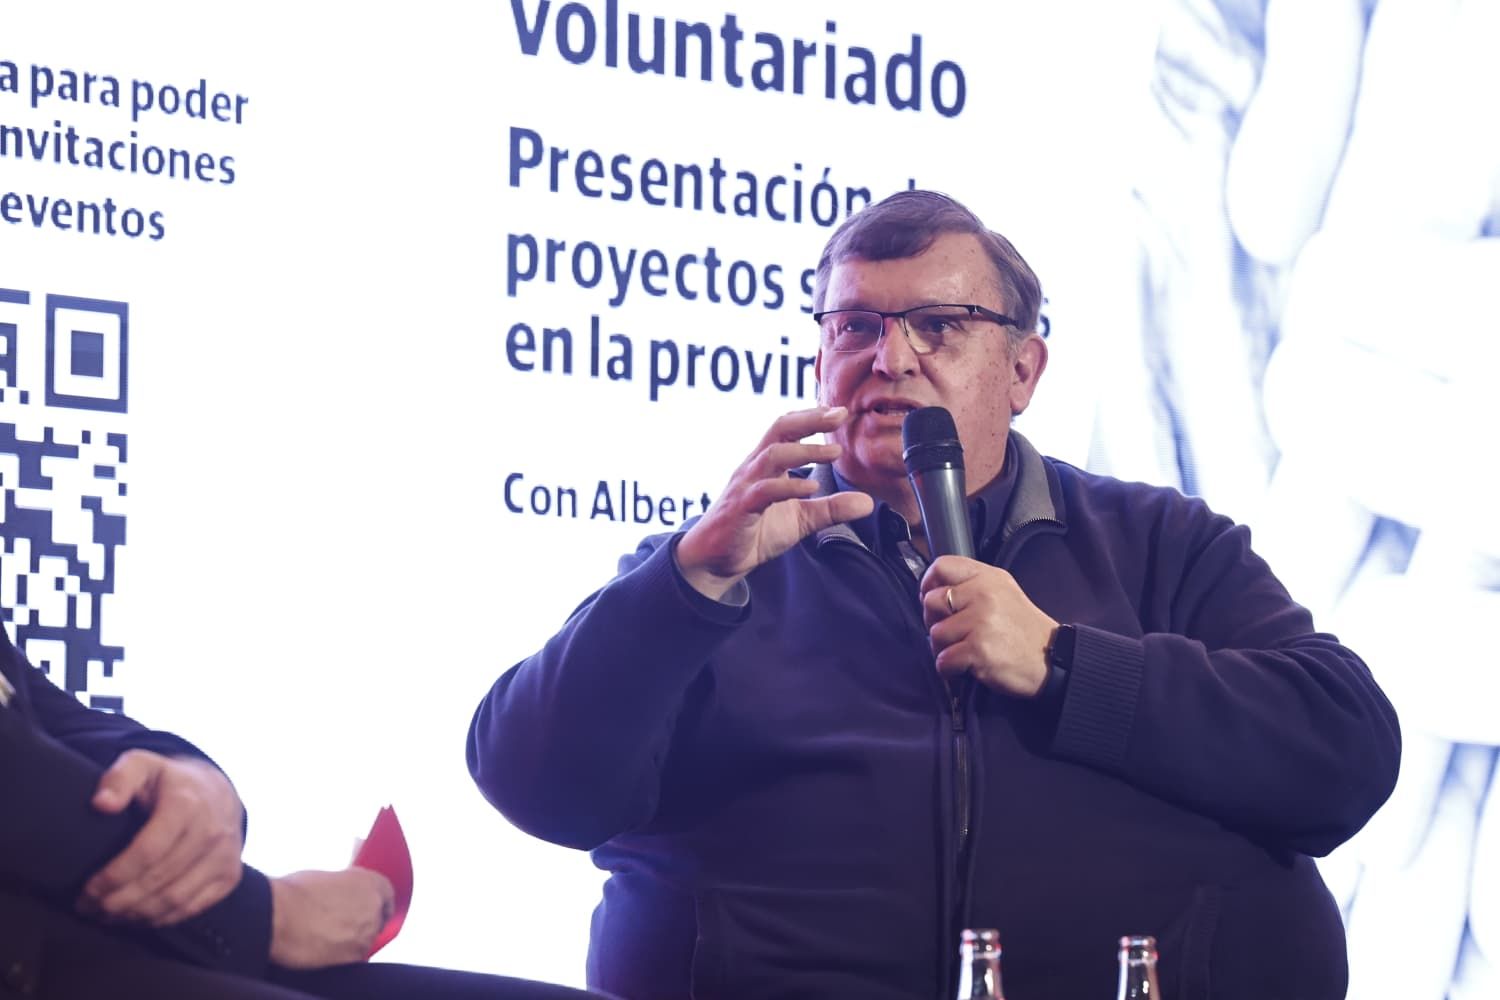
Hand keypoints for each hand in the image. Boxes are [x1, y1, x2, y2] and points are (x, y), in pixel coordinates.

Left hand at [80, 750, 245, 925]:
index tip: (87, 889)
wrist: (219, 791)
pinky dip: (161, 919)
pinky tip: (137, 916)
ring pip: (174, 899)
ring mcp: (225, 856)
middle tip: (89, 908)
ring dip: (135, 914)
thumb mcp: (142, 765)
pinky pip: (192, 908)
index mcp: (187, 805)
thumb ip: (118, 778)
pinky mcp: (229, 876)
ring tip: (108, 915)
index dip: (113, 876)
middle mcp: (212, 832)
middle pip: (158, 880)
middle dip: (117, 901)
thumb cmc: (170, 782)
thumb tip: (102, 804)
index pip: (147, 851)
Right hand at [268, 867, 395, 968]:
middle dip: (363, 922)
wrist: (279, 916)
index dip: (377, 902)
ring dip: (352, 940)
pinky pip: (353, 957)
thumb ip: (344, 887)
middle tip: (342, 924)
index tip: (370, 907)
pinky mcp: (353, 957)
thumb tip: (342, 894)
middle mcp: (374, 907)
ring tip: (326, 936)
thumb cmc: (295, 892)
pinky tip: (323, 948)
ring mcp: (366, 934)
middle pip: (377, 919)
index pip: (387, 894)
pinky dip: (342, 955)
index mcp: (370, 882)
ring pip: (365, 940)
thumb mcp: (327, 878)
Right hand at [675, 406, 873, 598]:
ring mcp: (746, 486)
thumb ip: (831, 508)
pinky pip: (765, 491)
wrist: (716, 561)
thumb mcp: (801, 518)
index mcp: (766, 464)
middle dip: (810, 419)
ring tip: (835, 452)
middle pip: (780, 429)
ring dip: (805, 451)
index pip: (787, 428)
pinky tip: (813, 487)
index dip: (812, 416)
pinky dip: (790, 487)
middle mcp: (754, 467)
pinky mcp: (741, 509)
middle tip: (840, 414)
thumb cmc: (755, 532)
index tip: (841, 410)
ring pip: (773, 455)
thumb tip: (868, 502)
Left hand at [920, 557, 1057, 696]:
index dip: (928, 584)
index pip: (941, 566)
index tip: (934, 601)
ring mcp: (980, 621)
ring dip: (944, 649)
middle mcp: (983, 594)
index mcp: (987, 577)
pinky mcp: (978, 649)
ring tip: (965, 652)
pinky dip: (950, 670)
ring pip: (935, 635)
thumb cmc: (1023, 631)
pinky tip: (967, 667)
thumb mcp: (1003, 593)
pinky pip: (943, 660)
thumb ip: (972, 586)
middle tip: (953, 634)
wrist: (1053, 660)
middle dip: (934, 622)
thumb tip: (932, 593)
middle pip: (931, 602)